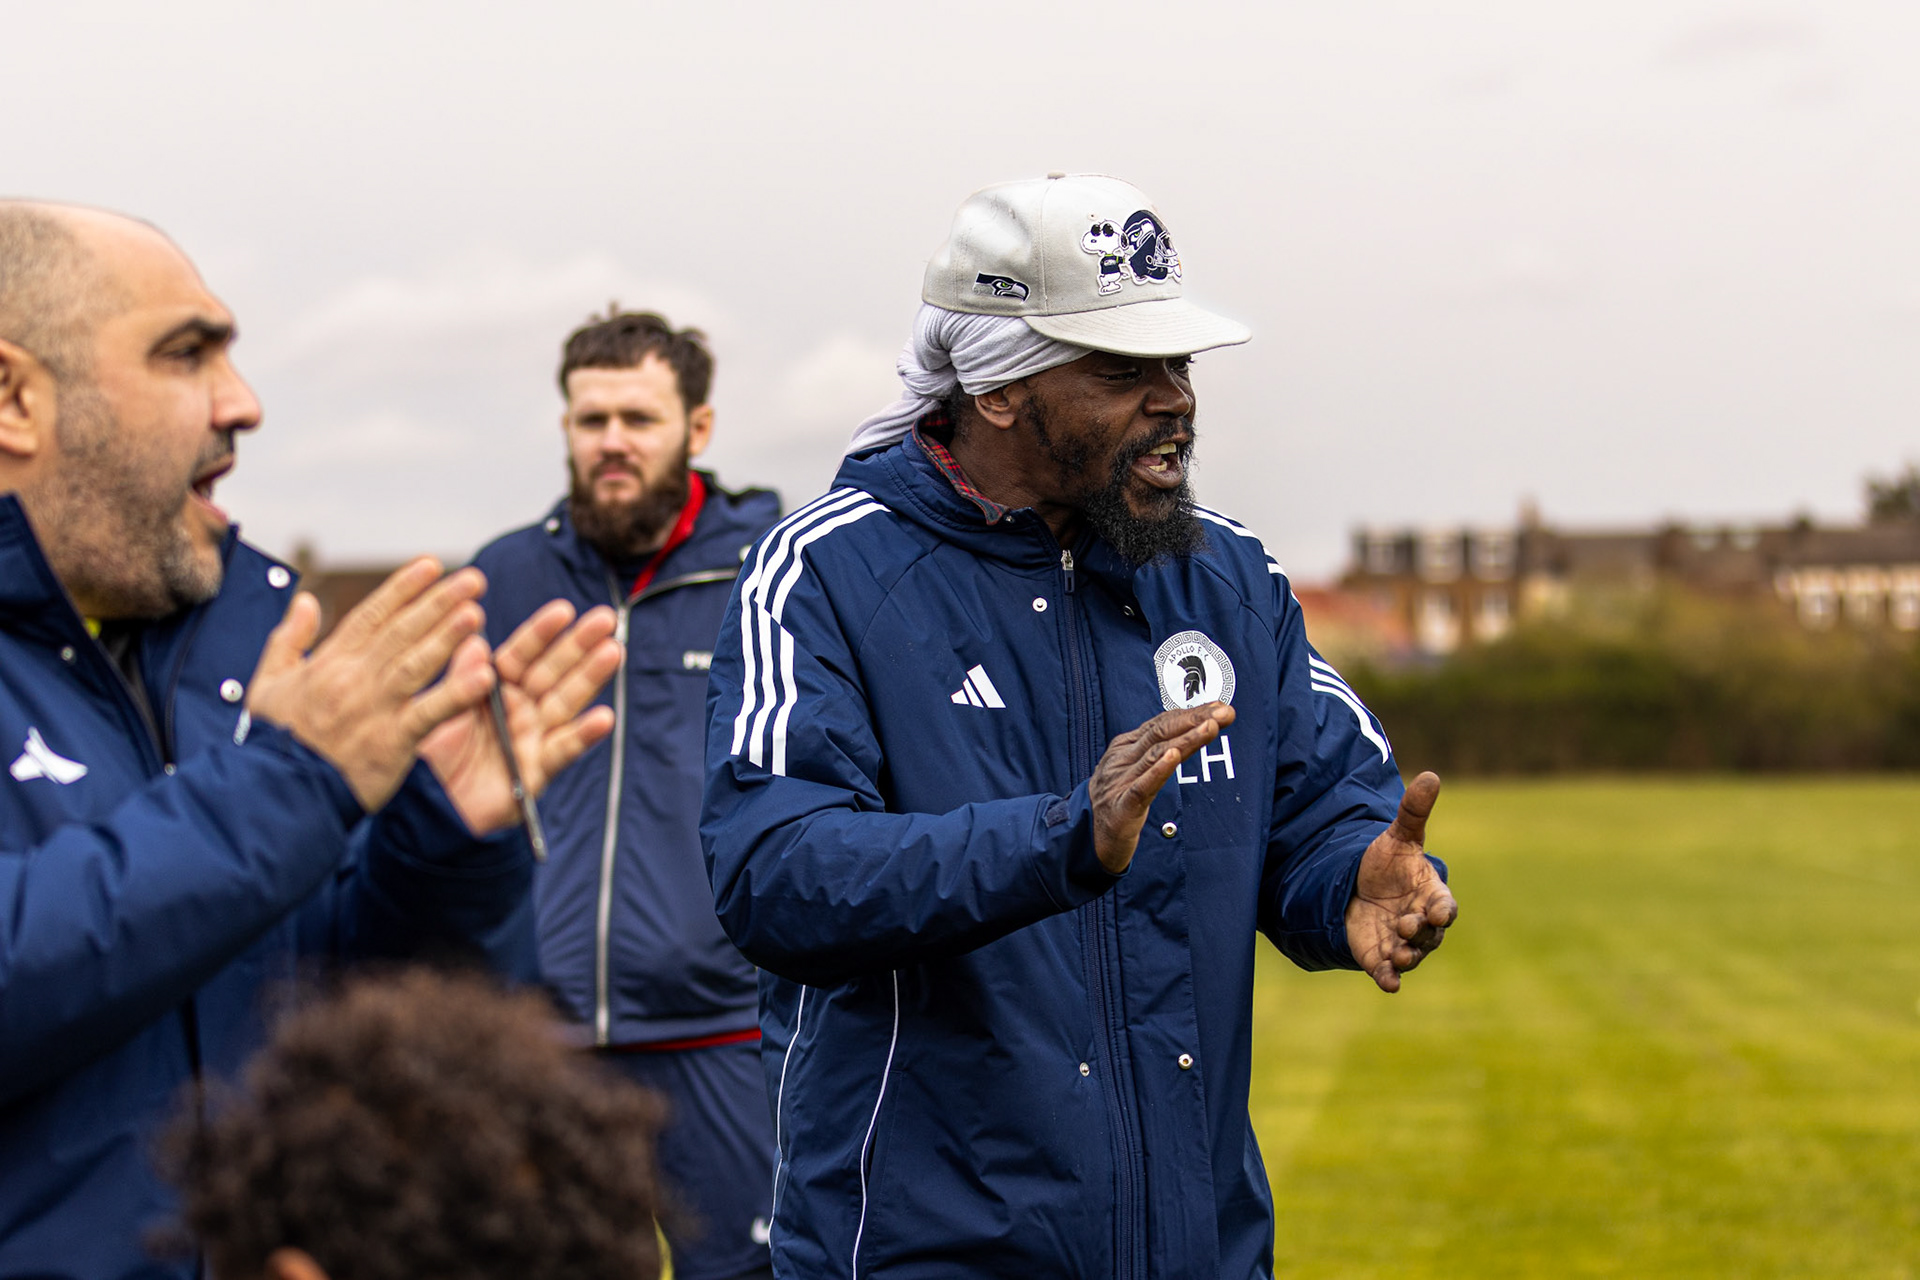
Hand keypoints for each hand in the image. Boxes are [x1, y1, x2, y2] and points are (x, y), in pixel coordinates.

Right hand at [247, 559, 490, 811]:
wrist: (274, 796)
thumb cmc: (273, 742)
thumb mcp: (267, 684)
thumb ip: (289, 639)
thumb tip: (305, 600)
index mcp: (328, 664)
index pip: (371, 616)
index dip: (403, 588)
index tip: (432, 564)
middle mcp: (352, 680)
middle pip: (400, 632)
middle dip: (438, 602)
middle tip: (473, 579)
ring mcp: (372, 710)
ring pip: (415, 664)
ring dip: (448, 637)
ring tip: (476, 612)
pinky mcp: (390, 743)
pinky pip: (428, 714)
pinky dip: (456, 694)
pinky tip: (484, 677)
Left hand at [418, 600, 622, 834]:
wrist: (429, 811)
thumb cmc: (433, 758)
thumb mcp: (439, 709)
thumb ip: (460, 676)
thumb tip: (472, 636)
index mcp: (496, 689)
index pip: (522, 654)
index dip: (543, 633)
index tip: (564, 610)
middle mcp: (520, 709)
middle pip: (553, 671)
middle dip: (580, 645)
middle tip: (606, 619)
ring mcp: (533, 738)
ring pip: (565, 702)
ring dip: (591, 677)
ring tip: (613, 652)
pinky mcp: (538, 771)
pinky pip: (562, 750)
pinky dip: (584, 735)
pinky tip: (603, 718)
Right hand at [1089, 702, 1235, 872]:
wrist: (1084, 836)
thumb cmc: (1116, 802)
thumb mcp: (1134, 771)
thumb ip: (1156, 753)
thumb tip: (1187, 736)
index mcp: (1125, 747)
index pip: (1162, 722)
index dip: (1191, 712)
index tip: (1219, 706)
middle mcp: (1122, 758)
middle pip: (1162, 731)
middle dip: (1195, 719)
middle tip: (1224, 711)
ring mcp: (1120, 780)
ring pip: (1157, 754)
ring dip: (1187, 739)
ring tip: (1210, 726)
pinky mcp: (1122, 806)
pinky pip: (1142, 786)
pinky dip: (1159, 769)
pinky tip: (1174, 756)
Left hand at [1345, 771, 1456, 992]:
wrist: (1359, 888)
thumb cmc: (1387, 863)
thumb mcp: (1398, 836)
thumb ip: (1414, 811)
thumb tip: (1431, 775)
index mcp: (1431, 895)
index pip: (1445, 906)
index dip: (1442, 910)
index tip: (1436, 910)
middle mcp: (1421, 923)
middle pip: (1429, 934)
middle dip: (1419, 931)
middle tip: (1404, 924)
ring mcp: (1402, 942)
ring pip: (1412, 956)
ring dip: (1407, 957)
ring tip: (1397, 954)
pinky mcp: (1381, 957)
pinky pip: (1390, 973)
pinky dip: (1390, 979)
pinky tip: (1388, 983)